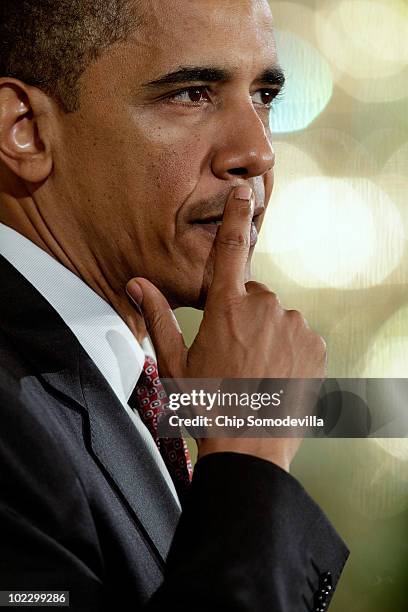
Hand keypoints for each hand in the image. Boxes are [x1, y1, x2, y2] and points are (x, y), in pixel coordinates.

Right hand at [126, 185, 326, 470]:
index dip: (235, 217)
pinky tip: (276, 374)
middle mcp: (263, 308)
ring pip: (277, 317)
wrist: (249, 447)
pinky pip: (300, 335)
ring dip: (268, 333)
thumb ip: (159, 316)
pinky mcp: (315, 345)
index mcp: (226, 308)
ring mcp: (293, 326)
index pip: (230, 250)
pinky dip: (290, 348)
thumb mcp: (176, 362)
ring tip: (256, 370)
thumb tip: (136, 282)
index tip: (243, 191)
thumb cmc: (207, 404)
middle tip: (235, 353)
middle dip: (244, 314)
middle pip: (254, 296)